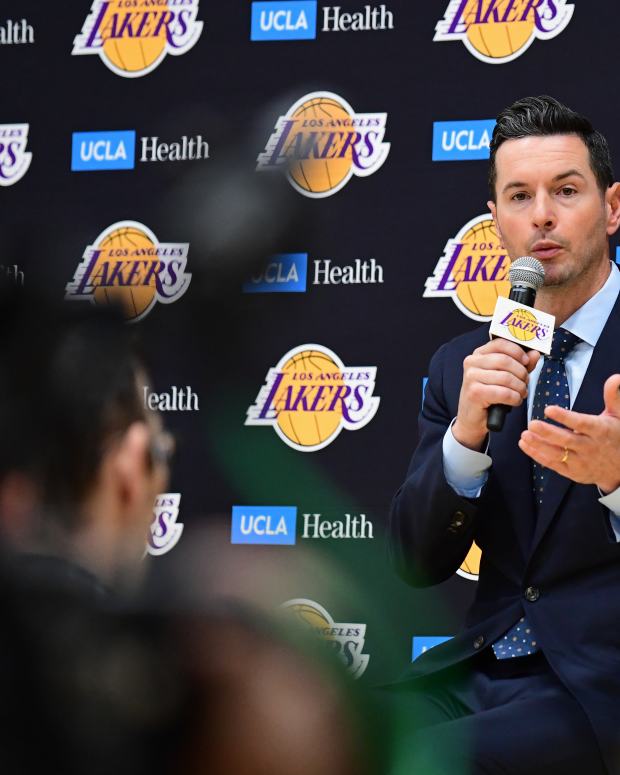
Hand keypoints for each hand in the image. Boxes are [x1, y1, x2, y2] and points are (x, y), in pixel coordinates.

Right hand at [453, 339, 540, 450]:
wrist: (472, 418)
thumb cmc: (489, 396)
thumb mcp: (505, 377)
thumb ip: (520, 364)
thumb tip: (535, 354)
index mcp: (478, 355)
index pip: (500, 343)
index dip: (517, 351)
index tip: (526, 361)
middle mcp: (472, 363)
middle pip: (505, 360)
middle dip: (522, 373)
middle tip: (525, 383)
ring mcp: (471, 377)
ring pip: (506, 377)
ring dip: (520, 388)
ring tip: (521, 394)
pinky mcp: (474, 393)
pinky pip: (503, 393)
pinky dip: (514, 398)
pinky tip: (514, 401)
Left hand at [518, 374, 619, 492]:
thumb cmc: (616, 436)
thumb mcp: (618, 415)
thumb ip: (613, 396)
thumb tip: (615, 377)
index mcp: (600, 431)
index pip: (581, 424)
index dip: (564, 417)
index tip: (549, 409)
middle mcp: (589, 447)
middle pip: (566, 440)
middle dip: (547, 433)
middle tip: (531, 424)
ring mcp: (580, 462)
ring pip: (556, 454)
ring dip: (538, 445)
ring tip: (524, 435)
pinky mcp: (572, 472)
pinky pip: (553, 464)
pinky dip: (538, 456)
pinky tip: (525, 445)